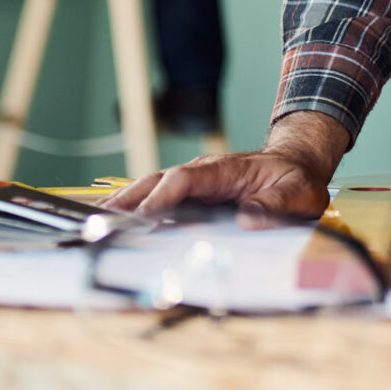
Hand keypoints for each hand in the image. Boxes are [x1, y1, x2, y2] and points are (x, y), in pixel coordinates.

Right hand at [105, 112, 346, 220]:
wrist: (297, 165)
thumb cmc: (296, 180)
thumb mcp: (297, 194)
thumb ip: (276, 205)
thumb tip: (247, 218)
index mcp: (224, 170)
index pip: (185, 179)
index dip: (161, 198)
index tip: (142, 219)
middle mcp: (203, 173)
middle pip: (157, 181)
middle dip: (127, 200)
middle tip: (98, 223)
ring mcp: (195, 182)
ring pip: (151, 188)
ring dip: (123, 204)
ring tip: (92, 224)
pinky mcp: (192, 194)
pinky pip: (158, 198)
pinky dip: (134, 208)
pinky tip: (113, 223)